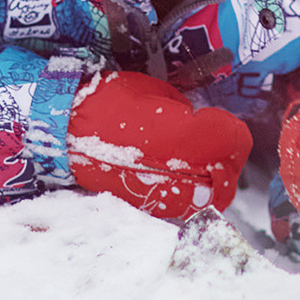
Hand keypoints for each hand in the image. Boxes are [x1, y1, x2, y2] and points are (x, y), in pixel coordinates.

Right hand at [68, 71, 250, 220]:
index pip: (233, 140)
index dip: (231, 130)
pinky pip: (184, 204)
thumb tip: (199, 124)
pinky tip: (178, 174)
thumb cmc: (109, 102)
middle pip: (228, 177)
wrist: (66, 132)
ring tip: (201, 161)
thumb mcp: (154, 94)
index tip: (220, 121)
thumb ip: (185, 113)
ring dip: (212, 180)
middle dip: (228, 161)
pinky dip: (189, 191)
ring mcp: (165, 195)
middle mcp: (181, 172)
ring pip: (210, 198)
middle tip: (218, 145)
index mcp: (186, 136)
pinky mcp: (150, 205)